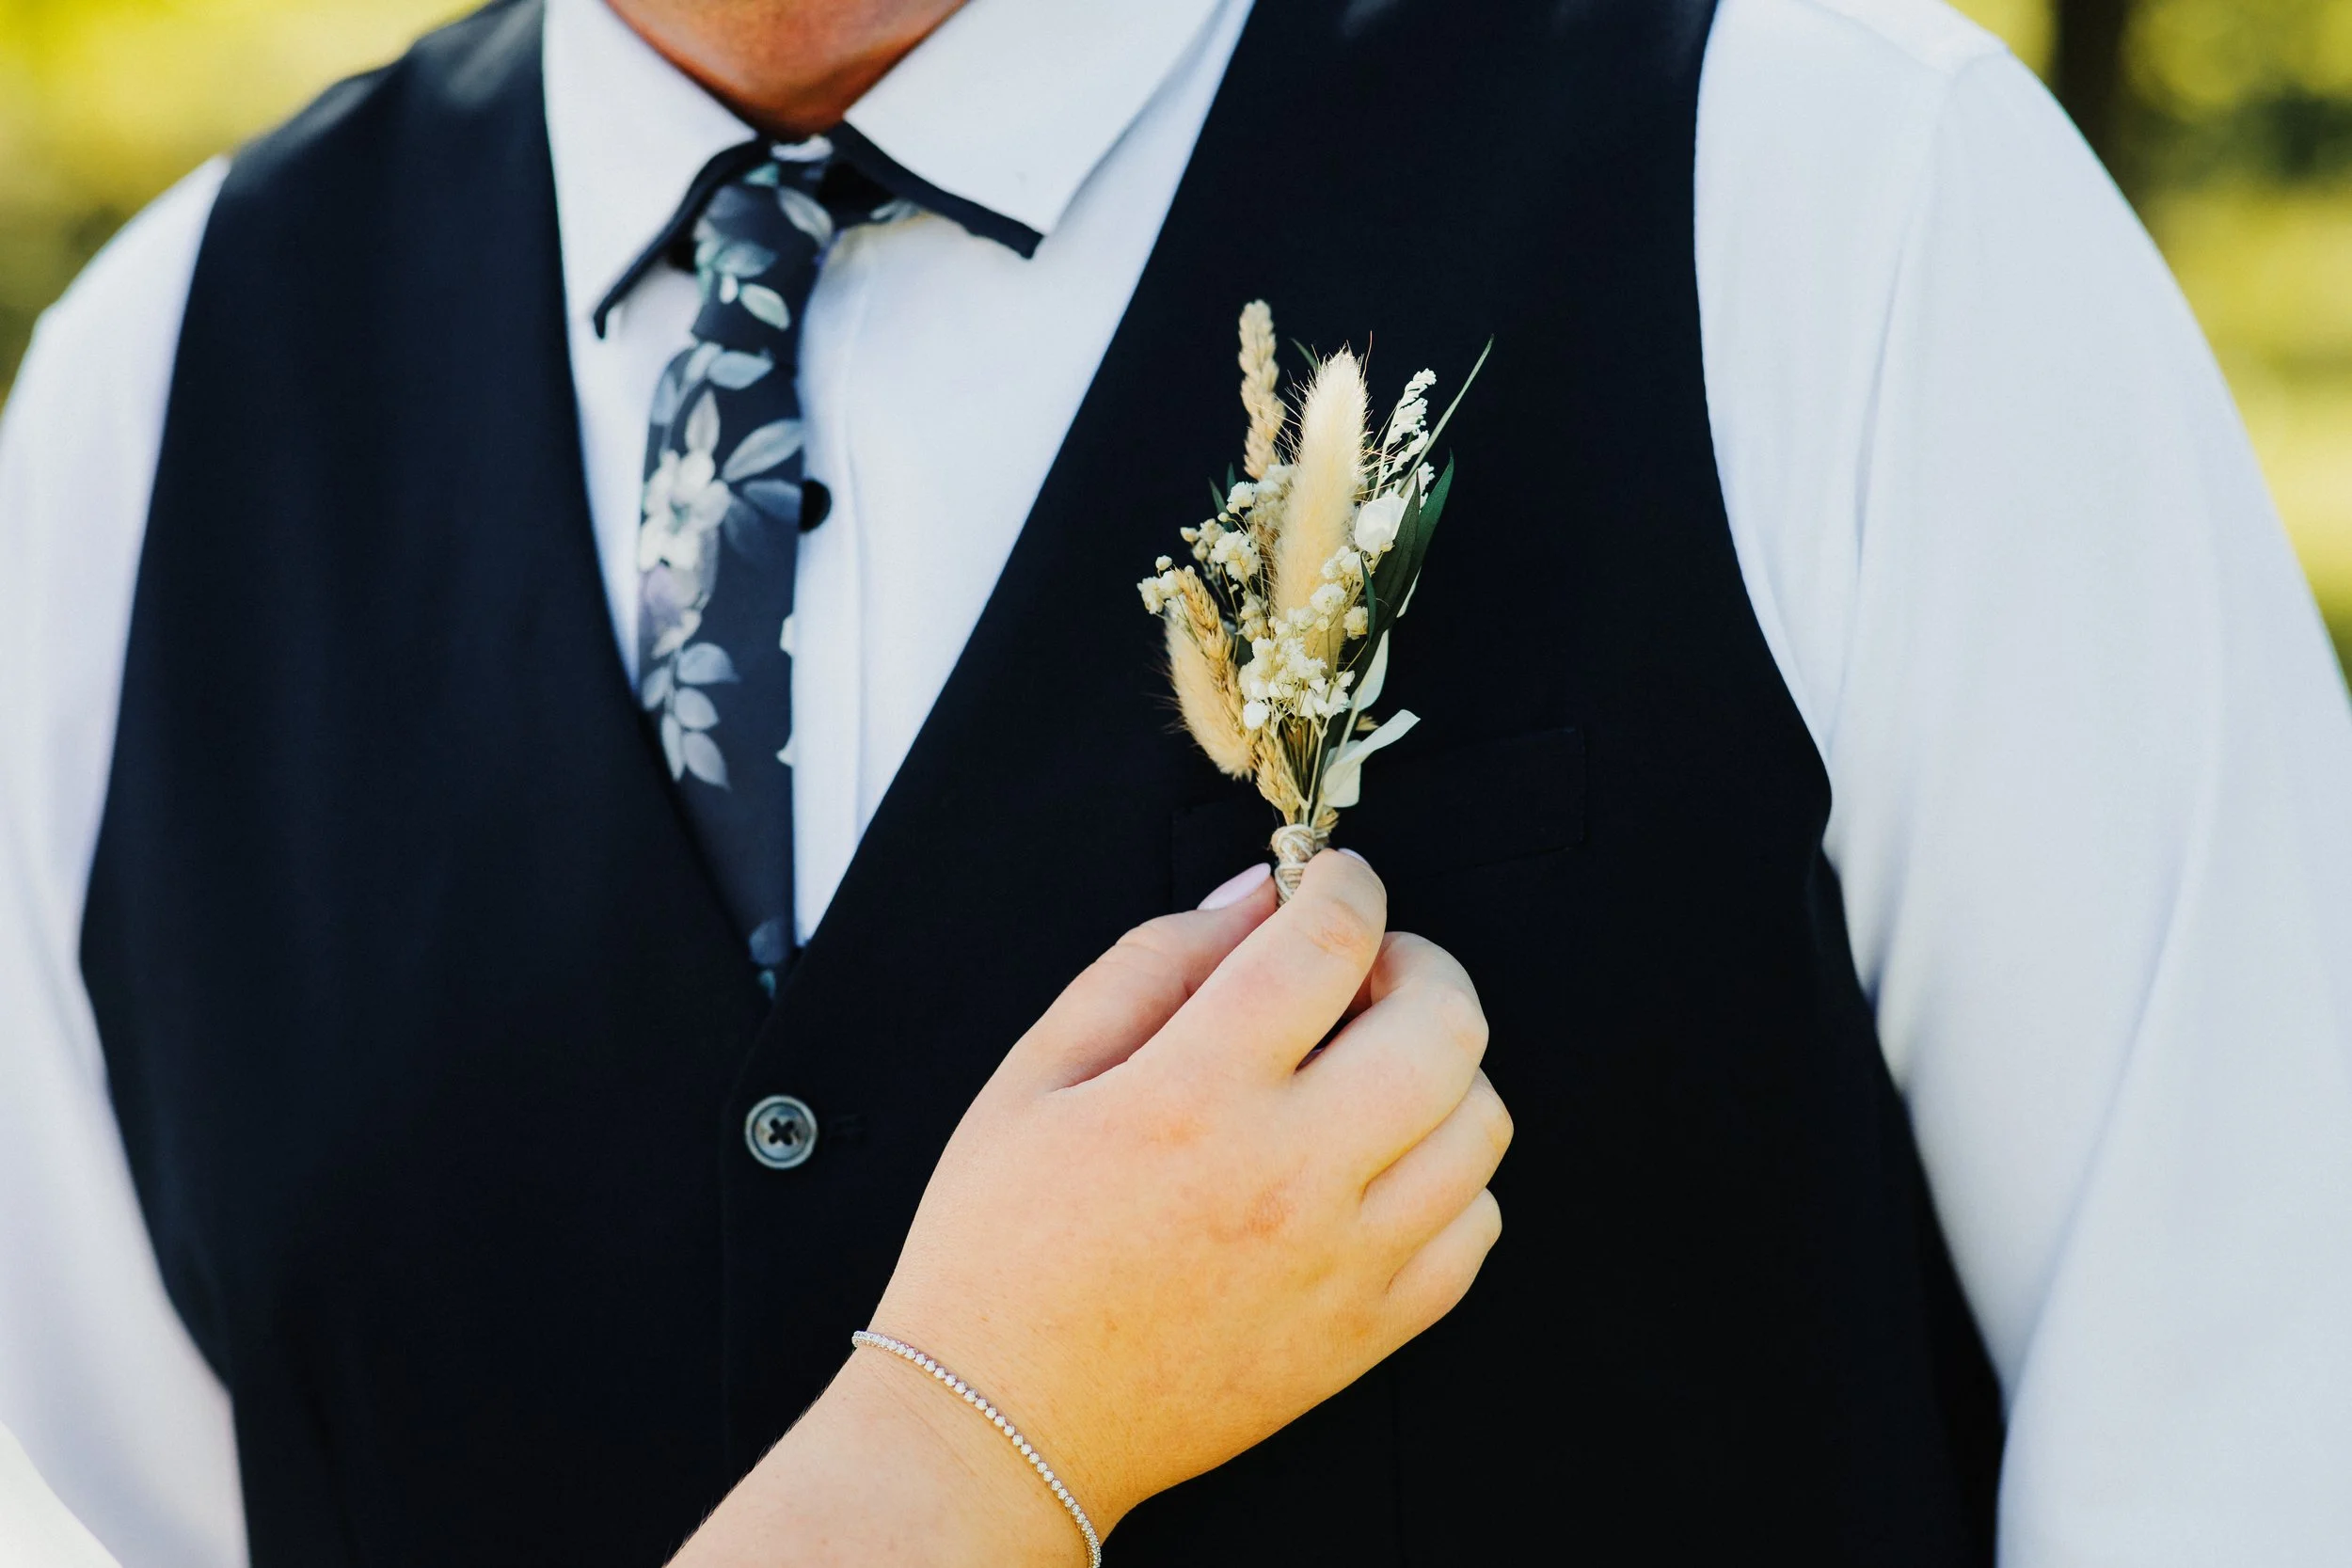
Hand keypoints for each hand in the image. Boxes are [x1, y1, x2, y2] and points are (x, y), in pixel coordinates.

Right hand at [672, 851, 1507, 1563]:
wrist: (1007, 1420)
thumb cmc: (1004, 1250)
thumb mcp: (1036, 1075)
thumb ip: (1151, 964)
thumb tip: (1252, 900)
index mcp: (1196, 1096)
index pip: (1329, 943)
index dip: (1346, 884)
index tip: (1334, 879)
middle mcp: (1291, 1175)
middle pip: (1444, 1022)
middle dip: (1419, 960)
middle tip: (1368, 968)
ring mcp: (1346, 1260)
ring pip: (1481, 1121)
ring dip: (1444, 1065)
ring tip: (1375, 1066)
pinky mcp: (1371, 1331)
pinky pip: (1477, 1227)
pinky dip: (1452, 1175)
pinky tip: (1384, 1163)